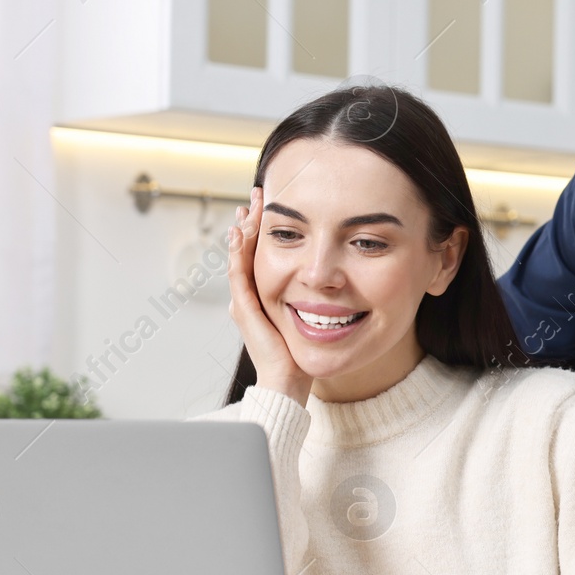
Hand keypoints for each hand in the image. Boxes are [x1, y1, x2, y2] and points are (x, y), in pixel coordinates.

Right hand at [228, 186, 311, 404]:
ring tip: (248, 207)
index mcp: (264, 294)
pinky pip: (239, 275)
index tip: (271, 204)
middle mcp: (249, 295)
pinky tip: (240, 235)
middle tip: (256, 195)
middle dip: (251, 221)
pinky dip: (239, 254)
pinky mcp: (244, 310)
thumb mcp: (309, 313)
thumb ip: (315, 295)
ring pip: (239, 258)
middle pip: (246, 250)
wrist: (289, 379)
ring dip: (243, 230)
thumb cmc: (303, 351)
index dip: (264, 228)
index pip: (261, 253)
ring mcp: (243, 302)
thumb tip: (335, 278)